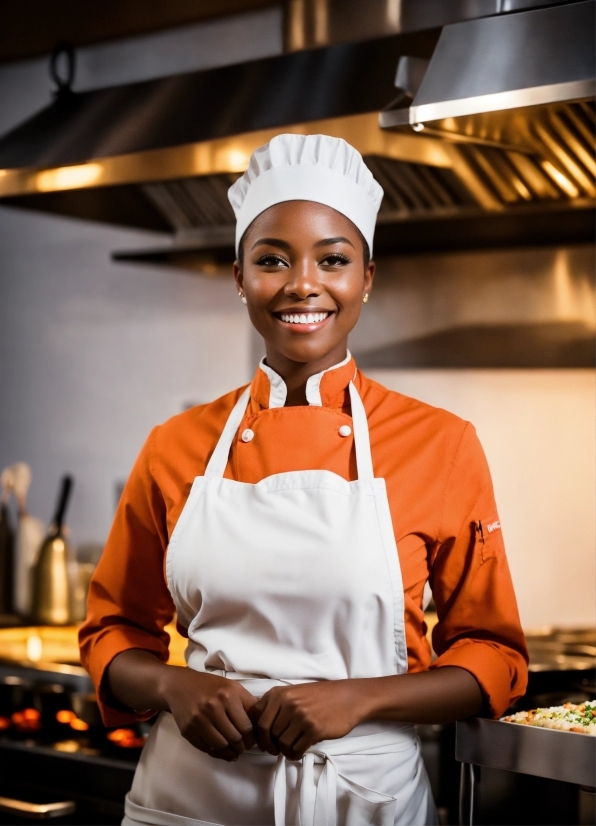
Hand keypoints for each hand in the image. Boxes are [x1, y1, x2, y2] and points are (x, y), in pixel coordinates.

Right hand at [161, 668, 257, 761]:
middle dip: (242, 747)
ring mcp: (199, 720)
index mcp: (228, 696)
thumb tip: (262, 723)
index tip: (252, 741)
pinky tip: (222, 752)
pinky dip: (217, 754)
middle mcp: (213, 708)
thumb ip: (248, 703)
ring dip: (231, 753)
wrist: (180, 685)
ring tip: (234, 751)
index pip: (246, 727)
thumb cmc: (211, 686)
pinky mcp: (188, 731)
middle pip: (235, 739)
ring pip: (221, 746)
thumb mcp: (233, 688)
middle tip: (243, 747)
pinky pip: (206, 749)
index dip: (252, 738)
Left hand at [251, 680, 366, 760]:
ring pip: (281, 743)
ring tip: (290, 749)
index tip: (262, 742)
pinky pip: (296, 749)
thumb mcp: (294, 693)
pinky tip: (298, 752)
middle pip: (268, 733)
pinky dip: (294, 755)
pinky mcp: (313, 730)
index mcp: (279, 694)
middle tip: (275, 750)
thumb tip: (258, 726)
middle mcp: (288, 703)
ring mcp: (301, 716)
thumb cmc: (319, 697)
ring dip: (284, 751)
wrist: (347, 698)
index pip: (257, 718)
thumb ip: (276, 705)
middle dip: (270, 745)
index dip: (257, 734)